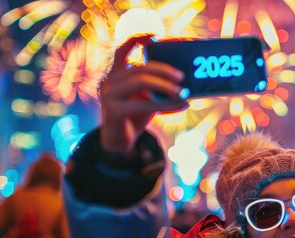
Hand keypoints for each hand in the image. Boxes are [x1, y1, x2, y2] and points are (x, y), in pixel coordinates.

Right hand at [99, 34, 187, 154]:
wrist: (118, 143)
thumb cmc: (134, 117)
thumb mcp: (147, 99)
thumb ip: (157, 89)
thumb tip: (185, 85)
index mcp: (117, 74)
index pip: (122, 50)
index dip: (137, 40)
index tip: (156, 36)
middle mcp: (110, 81)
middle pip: (139, 67)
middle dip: (163, 69)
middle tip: (182, 76)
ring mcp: (109, 94)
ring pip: (140, 81)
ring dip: (165, 85)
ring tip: (182, 91)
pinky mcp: (114, 110)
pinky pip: (144, 103)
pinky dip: (165, 104)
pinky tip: (180, 105)